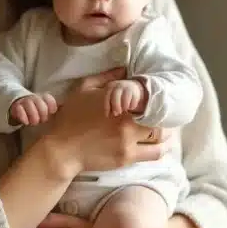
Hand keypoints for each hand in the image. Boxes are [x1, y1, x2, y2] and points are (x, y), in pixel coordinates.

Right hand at [10, 93, 57, 125]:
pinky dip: (23, 116)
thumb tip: (65, 108)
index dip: (51, 107)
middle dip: (42, 113)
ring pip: (29, 104)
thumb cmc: (37, 111)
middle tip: (42, 120)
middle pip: (40, 102)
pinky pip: (19, 110)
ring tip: (34, 122)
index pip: (49, 99)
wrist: (19, 107)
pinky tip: (26, 122)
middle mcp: (34, 98)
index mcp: (43, 98)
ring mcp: (24, 102)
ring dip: (33, 115)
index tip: (52, 112)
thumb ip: (57, 109)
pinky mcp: (16, 107)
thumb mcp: (47, 109)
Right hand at [40, 68, 164, 176]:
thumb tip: (125, 69)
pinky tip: (158, 145)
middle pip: (158, 118)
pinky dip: (159, 148)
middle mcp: (126, 122)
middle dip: (162, 117)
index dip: (155, 99)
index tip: (156, 99)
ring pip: (160, 138)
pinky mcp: (127, 158)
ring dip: (164, 134)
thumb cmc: (71, 118)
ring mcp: (127, 142)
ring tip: (163, 132)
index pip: (149, 97)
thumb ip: (106, 77)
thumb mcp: (84, 89)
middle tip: (162, 116)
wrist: (62, 149)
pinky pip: (154, 153)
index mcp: (118, 102)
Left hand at [105, 79, 146, 116]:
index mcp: (111, 87)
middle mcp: (119, 86)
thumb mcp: (112, 97)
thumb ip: (110, 105)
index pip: (107, 97)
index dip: (107, 107)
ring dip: (124, 107)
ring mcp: (128, 88)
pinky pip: (133, 101)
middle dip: (116, 107)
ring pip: (125, 98)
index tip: (107, 115)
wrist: (132, 86)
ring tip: (124, 109)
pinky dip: (131, 106)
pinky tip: (130, 107)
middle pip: (116, 97)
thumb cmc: (118, 95)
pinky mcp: (135, 92)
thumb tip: (109, 114)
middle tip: (118, 113)